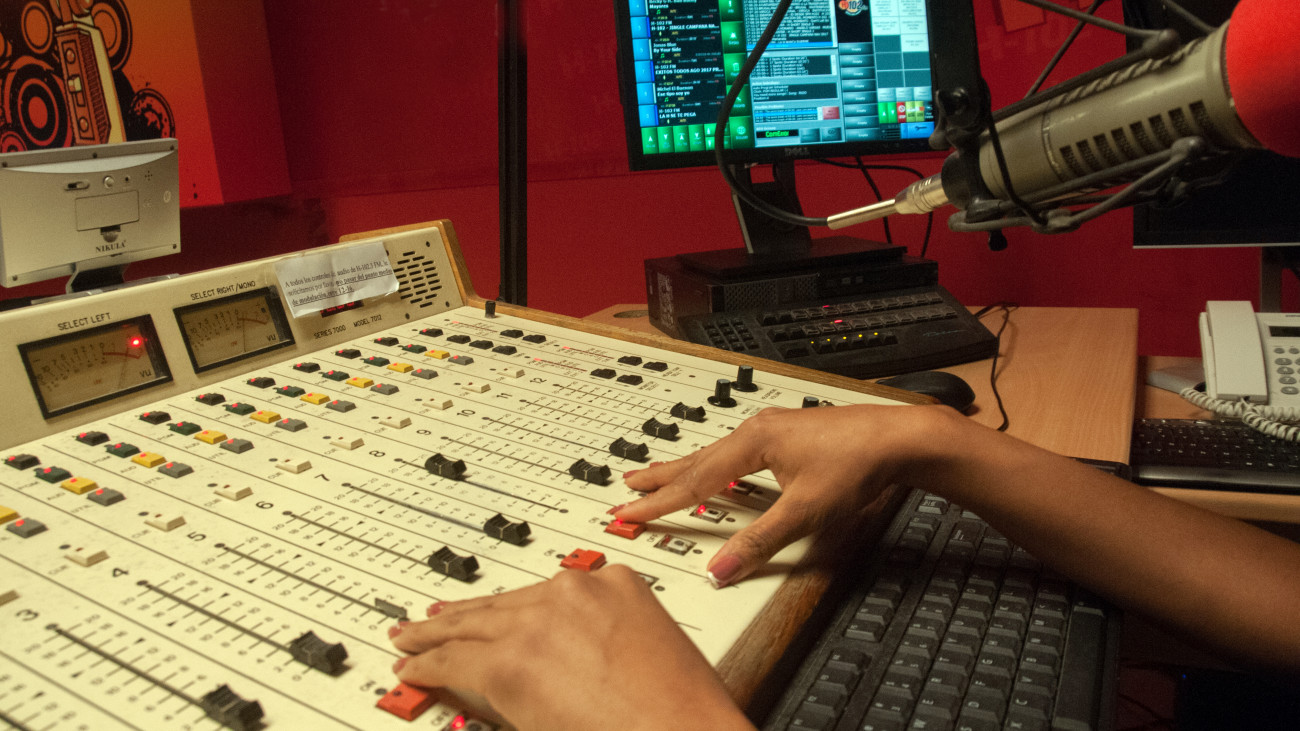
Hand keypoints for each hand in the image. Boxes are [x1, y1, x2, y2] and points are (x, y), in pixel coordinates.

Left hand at [390, 565, 753, 730]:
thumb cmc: (678, 710)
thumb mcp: (646, 650)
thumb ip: (603, 640)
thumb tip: (568, 662)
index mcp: (615, 582)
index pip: (546, 592)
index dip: (512, 607)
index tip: (497, 612)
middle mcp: (575, 591)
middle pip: (503, 602)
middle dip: (464, 614)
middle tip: (433, 618)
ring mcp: (540, 621)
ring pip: (471, 624)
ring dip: (436, 635)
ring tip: (412, 639)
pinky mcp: (511, 660)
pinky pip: (454, 660)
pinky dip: (428, 664)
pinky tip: (414, 669)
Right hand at [618, 404, 952, 586]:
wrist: (899, 438)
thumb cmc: (856, 465)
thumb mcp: (804, 512)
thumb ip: (759, 542)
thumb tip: (722, 568)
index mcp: (752, 443)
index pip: (694, 481)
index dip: (659, 502)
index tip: (629, 513)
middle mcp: (757, 430)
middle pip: (697, 459)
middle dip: (660, 476)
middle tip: (627, 485)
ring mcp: (773, 429)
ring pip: (716, 453)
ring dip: (685, 467)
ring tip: (660, 474)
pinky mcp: (789, 434)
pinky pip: (737, 451)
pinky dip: (714, 463)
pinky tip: (719, 469)